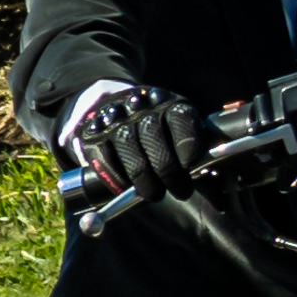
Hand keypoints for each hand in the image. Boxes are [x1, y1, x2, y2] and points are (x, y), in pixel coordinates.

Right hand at [67, 86, 198, 200]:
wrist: (107, 107)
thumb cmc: (153, 128)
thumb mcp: (174, 126)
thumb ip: (189, 145)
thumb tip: (204, 172)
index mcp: (167, 102)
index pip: (179, 117)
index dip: (187, 141)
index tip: (190, 164)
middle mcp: (139, 105)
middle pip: (152, 135)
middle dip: (167, 169)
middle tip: (180, 190)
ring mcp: (112, 118)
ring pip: (128, 146)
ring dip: (143, 176)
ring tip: (154, 194)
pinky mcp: (91, 132)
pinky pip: (104, 156)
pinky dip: (116, 176)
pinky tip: (126, 188)